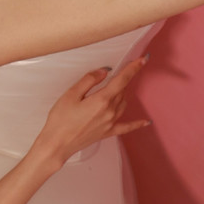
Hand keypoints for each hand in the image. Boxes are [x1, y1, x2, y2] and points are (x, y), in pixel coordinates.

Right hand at [34, 59, 149, 167]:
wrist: (57, 144)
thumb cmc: (60, 119)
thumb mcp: (70, 95)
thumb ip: (89, 80)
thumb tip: (104, 71)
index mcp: (101, 100)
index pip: (122, 80)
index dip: (133, 68)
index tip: (143, 60)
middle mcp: (110, 111)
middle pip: (122, 91)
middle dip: (123, 79)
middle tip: (122, 69)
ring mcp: (111, 123)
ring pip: (123, 103)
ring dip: (122, 93)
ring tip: (117, 86)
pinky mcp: (108, 132)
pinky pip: (127, 127)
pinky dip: (137, 123)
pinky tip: (146, 122)